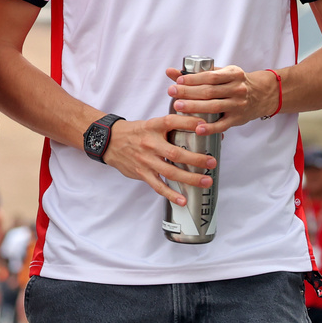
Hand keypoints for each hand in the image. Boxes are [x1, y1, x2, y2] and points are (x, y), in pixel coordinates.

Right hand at [102, 114, 217, 206]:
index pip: (173, 121)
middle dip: (196, 159)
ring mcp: (146, 160)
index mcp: (154, 127)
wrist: (109, 141)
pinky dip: (171, 194)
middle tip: (212, 162)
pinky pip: (158, 186)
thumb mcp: (151, 124)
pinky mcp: (142, 173)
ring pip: (170, 172)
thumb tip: (199, 129)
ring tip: (206, 181)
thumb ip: (171, 127)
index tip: (205, 125)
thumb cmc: (136, 132)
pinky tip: (183, 200)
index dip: (189, 122)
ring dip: (190, 178)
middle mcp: (150, 143)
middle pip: (176, 153)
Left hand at [164, 65, 277, 133]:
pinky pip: (222, 125)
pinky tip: (198, 128)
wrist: (261, 94)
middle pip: (209, 91)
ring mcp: (238, 105)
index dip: (193, 79)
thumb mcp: (222, 73)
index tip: (178, 80)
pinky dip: (210, 128)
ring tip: (178, 106)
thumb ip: (198, 73)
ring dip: (195, 107)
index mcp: (233, 74)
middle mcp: (237, 89)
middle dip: (189, 92)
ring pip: (214, 106)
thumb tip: (171, 72)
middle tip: (172, 92)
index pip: (210, 76)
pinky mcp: (237, 119)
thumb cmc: (236, 82)